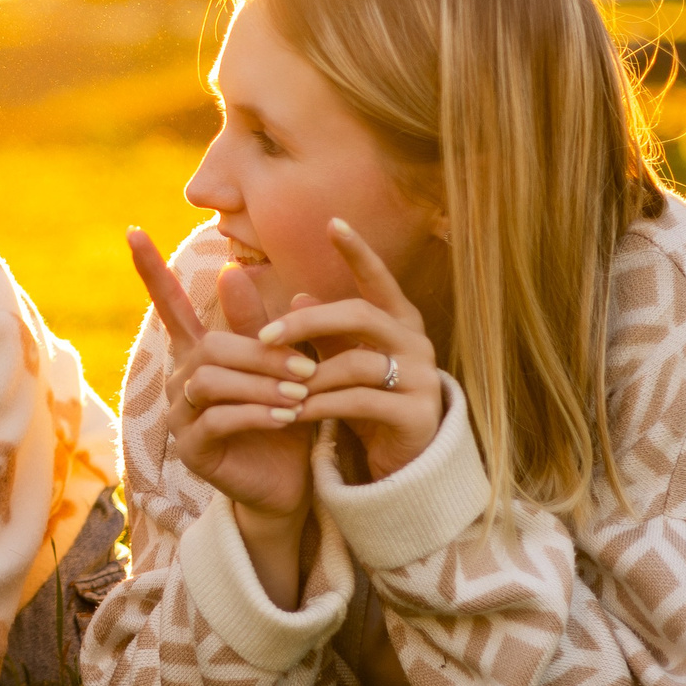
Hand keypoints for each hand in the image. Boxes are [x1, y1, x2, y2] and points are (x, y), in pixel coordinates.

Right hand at [128, 230, 319, 525]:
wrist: (292, 484)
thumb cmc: (287, 418)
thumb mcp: (283, 367)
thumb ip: (265, 326)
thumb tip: (236, 271)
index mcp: (200, 352)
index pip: (170, 305)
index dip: (151, 270)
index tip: (133, 230)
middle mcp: (181, 378)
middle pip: (208, 346)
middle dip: (260, 354)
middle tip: (308, 370)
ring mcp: (180, 415)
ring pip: (209, 381)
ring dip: (260, 386)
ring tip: (300, 397)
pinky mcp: (192, 449)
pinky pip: (215, 420)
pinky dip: (253, 415)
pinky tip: (285, 418)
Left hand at [251, 219, 446, 479]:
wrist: (403, 462)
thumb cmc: (369, 403)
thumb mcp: (343, 362)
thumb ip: (324, 332)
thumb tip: (297, 295)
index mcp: (399, 321)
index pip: (378, 278)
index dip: (357, 251)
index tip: (332, 222)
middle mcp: (416, 342)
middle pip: (359, 314)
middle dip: (307, 323)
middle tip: (264, 334)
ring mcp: (421, 377)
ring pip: (356, 363)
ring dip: (310, 375)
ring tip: (277, 386)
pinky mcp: (416, 414)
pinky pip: (359, 402)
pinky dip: (321, 406)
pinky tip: (294, 412)